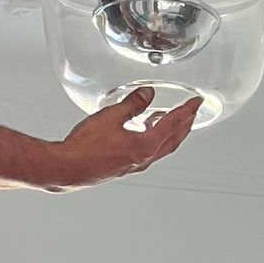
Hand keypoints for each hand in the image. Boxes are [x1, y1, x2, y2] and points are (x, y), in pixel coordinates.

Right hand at [41, 88, 200, 187]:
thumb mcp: (111, 116)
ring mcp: (134, 165)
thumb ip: (132, 104)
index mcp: (145, 147)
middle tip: (192, 112)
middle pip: (173, 140)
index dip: (186, 111)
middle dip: (185, 124)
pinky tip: (145, 132)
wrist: (67, 168)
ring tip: (173, 120)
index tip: (196, 102)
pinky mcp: (123, 167)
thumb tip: (147, 94)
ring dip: (170, 133)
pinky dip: (154, 139)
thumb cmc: (85, 148)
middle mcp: (143, 160)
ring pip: (161, 147)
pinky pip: (147, 151)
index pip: (173, 125)